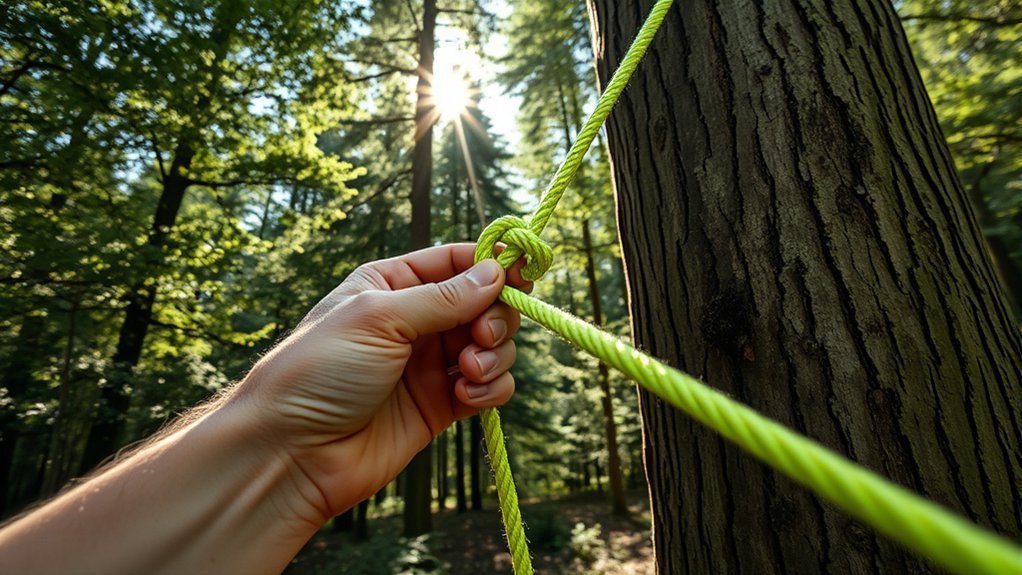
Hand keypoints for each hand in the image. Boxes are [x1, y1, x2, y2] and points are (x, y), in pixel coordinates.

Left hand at [234, 243, 531, 520]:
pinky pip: (489, 387)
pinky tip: (464, 396)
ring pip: (493, 346)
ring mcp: (430, 364)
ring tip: (468, 373)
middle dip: (496, 317)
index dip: (493, 266)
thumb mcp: (379, 317)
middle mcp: (415, 321)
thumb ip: (443, 297)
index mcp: (392, 284)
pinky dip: (490, 389)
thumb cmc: (321, 370)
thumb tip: (497, 271)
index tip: (525, 272)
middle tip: (483, 336)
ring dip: (494, 356)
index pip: (456, 262)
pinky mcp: (441, 405)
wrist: (293, 453)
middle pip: (485, 303)